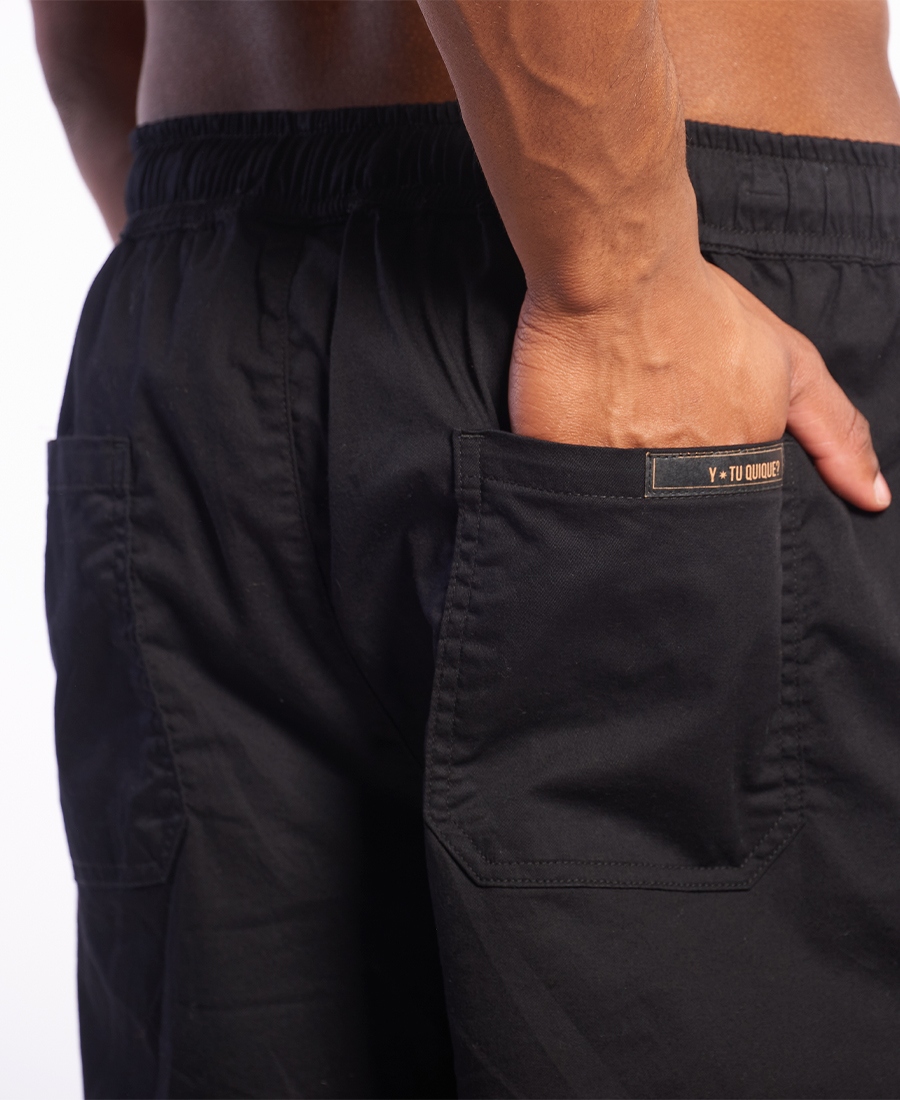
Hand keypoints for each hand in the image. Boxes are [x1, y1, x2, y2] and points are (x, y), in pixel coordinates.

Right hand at [509, 260, 889, 510]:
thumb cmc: (702, 306)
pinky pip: (561, 497)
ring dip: (616, 498)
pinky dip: (565, 489)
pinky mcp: (557, 463)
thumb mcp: (789, 361)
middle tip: (649, 444)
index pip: (728, 512)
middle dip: (666, 500)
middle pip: (674, 520)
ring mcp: (616, 476)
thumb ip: (834, 431)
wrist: (619, 270)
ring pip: (619, 515)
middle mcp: (680, 480)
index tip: (693, 458)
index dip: (712, 491)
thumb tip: (873, 500)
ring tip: (610, 442)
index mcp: (735, 464)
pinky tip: (570, 452)